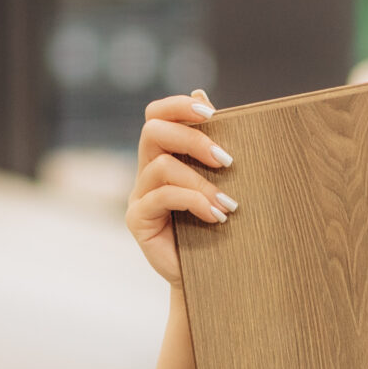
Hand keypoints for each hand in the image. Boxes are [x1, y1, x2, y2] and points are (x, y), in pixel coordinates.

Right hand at [126, 90, 234, 286]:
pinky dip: (194, 201)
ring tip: (230, 203)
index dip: (178, 106)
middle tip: (227, 160)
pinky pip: (161, 197)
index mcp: (163, 155)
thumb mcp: (218, 180)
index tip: (212, 113)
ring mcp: (138, 195)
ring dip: (201, 182)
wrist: (209, 277)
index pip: (156, 115)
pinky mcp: (137, 219)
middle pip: (153, 131)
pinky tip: (217, 216)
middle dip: (193, 140)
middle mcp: (145, 171)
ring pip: (161, 166)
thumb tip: (201, 90)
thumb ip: (209, 142)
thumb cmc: (217, 225)